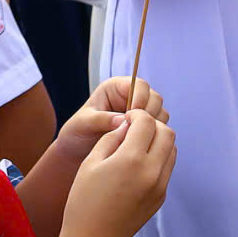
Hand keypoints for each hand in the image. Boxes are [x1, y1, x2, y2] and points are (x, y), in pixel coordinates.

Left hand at [53, 77, 168, 161]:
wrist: (77, 151)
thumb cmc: (76, 133)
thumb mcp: (82, 124)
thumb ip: (101, 119)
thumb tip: (122, 120)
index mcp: (115, 88)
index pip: (139, 85)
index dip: (140, 98)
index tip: (132, 115)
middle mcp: (131, 97)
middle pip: (154, 98)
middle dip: (149, 114)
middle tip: (135, 130)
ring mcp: (140, 112)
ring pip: (160, 113)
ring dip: (152, 126)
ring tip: (134, 138)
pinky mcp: (144, 127)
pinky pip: (159, 128)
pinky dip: (153, 135)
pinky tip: (139, 144)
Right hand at [64, 107, 175, 236]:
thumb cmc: (84, 201)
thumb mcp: (90, 163)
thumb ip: (112, 138)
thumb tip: (128, 124)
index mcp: (131, 160)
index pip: (147, 122)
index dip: (137, 114)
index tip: (127, 117)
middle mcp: (152, 171)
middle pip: (167, 132)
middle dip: (152, 125)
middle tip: (135, 128)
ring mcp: (160, 185)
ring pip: (172, 149)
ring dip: (159, 141)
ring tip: (138, 145)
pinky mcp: (161, 196)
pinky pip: (168, 167)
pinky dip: (159, 158)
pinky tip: (139, 164)